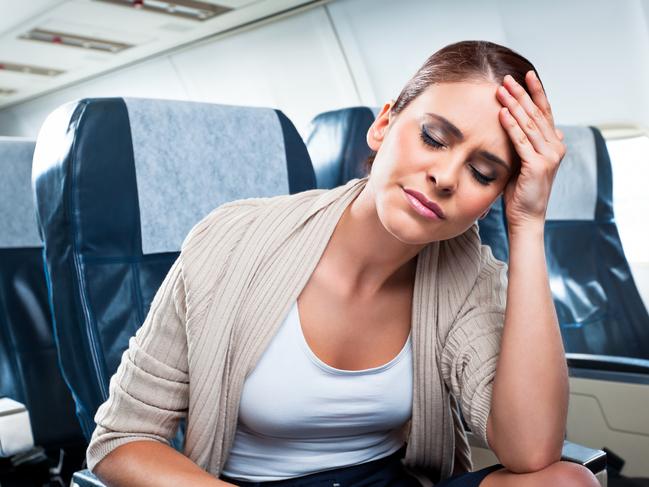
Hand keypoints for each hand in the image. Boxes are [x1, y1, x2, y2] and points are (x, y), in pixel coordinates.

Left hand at [496, 71, 565, 231]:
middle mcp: (555, 147)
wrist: (526, 217)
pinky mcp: (537, 165)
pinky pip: (521, 141)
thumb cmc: (522, 191)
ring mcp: (548, 156)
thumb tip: (527, 128)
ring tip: (501, 90)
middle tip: (507, 78)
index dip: (536, 92)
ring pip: (529, 124)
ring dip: (514, 105)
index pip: (545, 112)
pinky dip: (511, 126)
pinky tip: (502, 112)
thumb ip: (527, 144)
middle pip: (536, 114)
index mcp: (553, 144)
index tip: (526, 75)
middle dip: (521, 94)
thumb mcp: (525, 162)